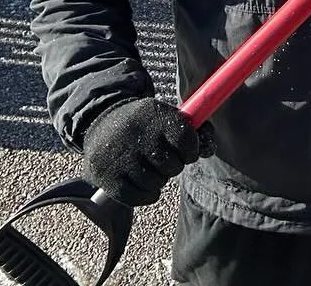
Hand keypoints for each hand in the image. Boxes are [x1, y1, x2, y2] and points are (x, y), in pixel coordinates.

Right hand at [81, 97, 206, 205]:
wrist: (101, 124)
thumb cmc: (144, 125)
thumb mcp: (165, 116)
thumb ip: (191, 130)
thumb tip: (209, 148)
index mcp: (153, 114)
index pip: (185, 139)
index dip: (191, 150)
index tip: (186, 152)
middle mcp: (135, 134)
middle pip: (172, 165)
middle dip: (174, 166)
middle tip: (164, 160)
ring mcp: (119, 156)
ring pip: (156, 183)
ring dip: (159, 180)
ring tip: (151, 169)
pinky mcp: (106, 176)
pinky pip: (136, 197)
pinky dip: (146, 195)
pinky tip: (145, 185)